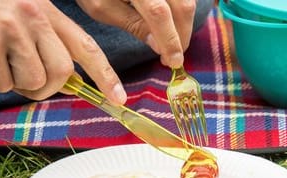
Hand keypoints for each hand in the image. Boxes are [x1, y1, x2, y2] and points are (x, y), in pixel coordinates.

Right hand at [0, 0, 126, 103]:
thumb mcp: (18, 18)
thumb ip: (46, 45)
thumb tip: (68, 82)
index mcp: (46, 10)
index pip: (86, 46)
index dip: (105, 75)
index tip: (119, 99)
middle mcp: (33, 14)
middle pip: (63, 72)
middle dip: (47, 86)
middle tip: (23, 77)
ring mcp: (11, 26)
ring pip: (37, 82)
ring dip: (17, 84)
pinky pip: (5, 84)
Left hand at [75, 0, 196, 67]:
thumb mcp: (102, 7)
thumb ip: (133, 25)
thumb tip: (159, 47)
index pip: (159, 14)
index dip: (170, 41)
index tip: (174, 62)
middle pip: (183, 5)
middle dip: (183, 34)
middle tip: (174, 55)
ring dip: (184, 22)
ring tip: (172, 39)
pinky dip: (182, 9)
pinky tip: (173, 22)